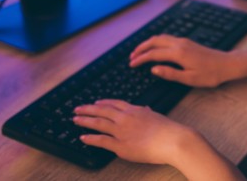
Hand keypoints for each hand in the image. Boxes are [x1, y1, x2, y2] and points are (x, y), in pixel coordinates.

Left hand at [74, 99, 191, 164]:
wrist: (171, 139)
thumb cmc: (168, 130)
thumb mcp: (156, 116)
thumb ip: (147, 113)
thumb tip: (145, 109)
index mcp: (135, 110)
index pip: (115, 103)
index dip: (103, 103)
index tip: (96, 102)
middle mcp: (126, 118)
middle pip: (103, 110)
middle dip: (88, 108)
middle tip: (77, 108)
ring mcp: (121, 131)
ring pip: (99, 123)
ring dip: (85, 120)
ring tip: (75, 119)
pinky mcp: (120, 145)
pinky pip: (101, 140)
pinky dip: (90, 138)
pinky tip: (82, 138)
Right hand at [129, 35, 236, 86]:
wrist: (227, 64)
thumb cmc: (210, 74)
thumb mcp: (190, 79)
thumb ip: (170, 74)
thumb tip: (153, 69)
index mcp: (178, 53)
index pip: (154, 54)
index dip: (141, 59)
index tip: (131, 64)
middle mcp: (179, 44)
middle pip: (155, 41)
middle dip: (141, 48)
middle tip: (131, 56)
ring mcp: (184, 41)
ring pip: (161, 37)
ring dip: (148, 43)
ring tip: (140, 51)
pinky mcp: (187, 42)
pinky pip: (167, 38)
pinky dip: (157, 41)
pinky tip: (155, 47)